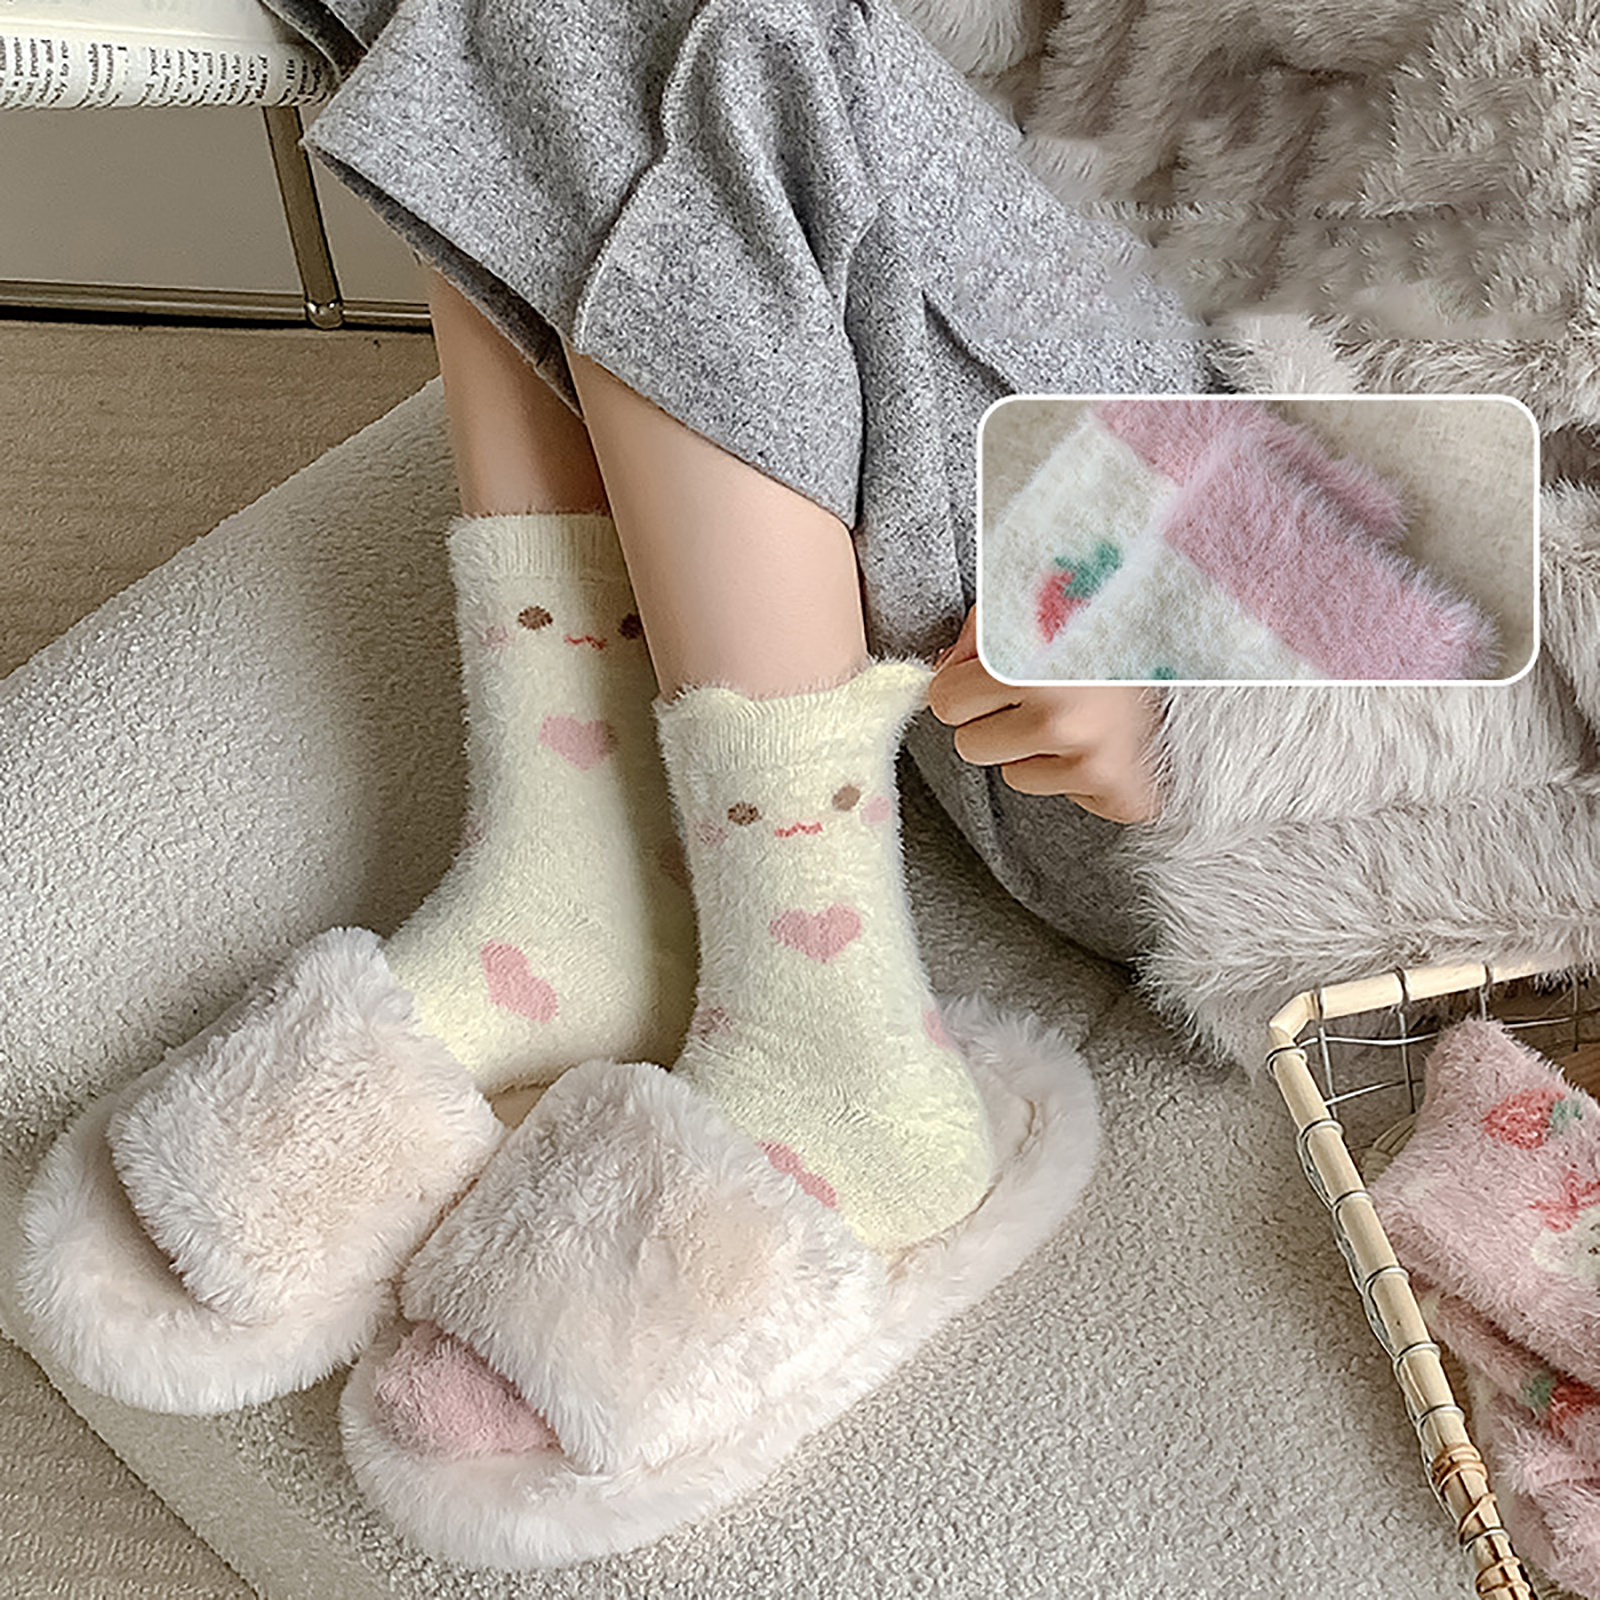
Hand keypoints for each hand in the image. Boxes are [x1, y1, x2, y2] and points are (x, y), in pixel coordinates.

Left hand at [927, 609, 1164, 822]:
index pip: (944, 702)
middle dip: (994, 720)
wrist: (1196, 644)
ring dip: (1034, 748)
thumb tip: (941, 673)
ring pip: (1013, 775)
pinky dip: (1075, 771)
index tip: (996, 675)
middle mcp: (1058, 719)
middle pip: (969, 746)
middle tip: (1042, 691)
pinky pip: (1060, 795)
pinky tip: (1104, 735)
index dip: (965, 687)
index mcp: (1024, 665)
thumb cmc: (1103, 620)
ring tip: (1079, 710)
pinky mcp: (1121, 794)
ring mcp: (1091, 761)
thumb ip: (976, 635)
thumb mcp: (1033, 602)